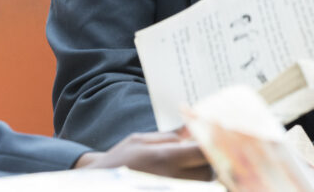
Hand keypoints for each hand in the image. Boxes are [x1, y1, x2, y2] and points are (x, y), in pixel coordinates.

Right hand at [74, 131, 211, 180]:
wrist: (100, 184)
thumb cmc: (120, 160)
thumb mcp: (141, 140)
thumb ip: (169, 136)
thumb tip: (192, 128)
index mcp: (164, 158)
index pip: (203, 151)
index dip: (213, 144)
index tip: (214, 139)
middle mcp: (172, 179)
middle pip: (208, 172)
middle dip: (209, 162)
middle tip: (200, 154)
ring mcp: (171, 189)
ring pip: (202, 184)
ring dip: (202, 175)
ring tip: (190, 166)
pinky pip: (191, 189)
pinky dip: (193, 183)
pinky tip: (185, 175)